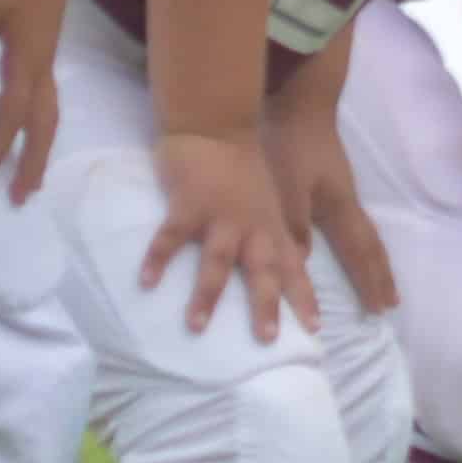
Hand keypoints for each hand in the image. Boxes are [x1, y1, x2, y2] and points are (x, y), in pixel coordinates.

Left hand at [0, 0, 65, 199]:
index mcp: (26, 63)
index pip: (11, 117)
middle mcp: (41, 69)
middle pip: (42, 128)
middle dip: (32, 164)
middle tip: (21, 199)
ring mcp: (46, 61)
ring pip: (49, 116)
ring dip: (40, 148)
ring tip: (32, 176)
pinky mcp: (44, 52)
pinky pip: (46, 101)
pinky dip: (39, 124)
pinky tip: (26, 127)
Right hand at [146, 126, 307, 344]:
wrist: (217, 122)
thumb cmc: (242, 164)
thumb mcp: (271, 199)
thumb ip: (279, 231)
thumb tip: (298, 260)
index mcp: (269, 226)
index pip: (293, 266)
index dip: (304, 297)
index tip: (315, 329)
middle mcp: (249, 227)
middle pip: (262, 271)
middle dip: (265, 305)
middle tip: (267, 340)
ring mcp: (219, 217)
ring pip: (217, 262)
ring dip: (207, 295)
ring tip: (196, 327)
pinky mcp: (187, 206)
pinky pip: (171, 237)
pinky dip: (158, 259)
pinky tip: (146, 282)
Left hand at [264, 93, 393, 313]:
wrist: (300, 102)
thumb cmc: (292, 144)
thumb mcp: (286, 186)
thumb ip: (293, 223)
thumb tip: (303, 263)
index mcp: (340, 208)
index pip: (359, 253)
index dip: (368, 281)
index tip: (379, 309)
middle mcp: (349, 203)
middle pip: (371, 246)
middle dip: (380, 276)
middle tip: (392, 303)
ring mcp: (344, 191)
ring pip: (366, 234)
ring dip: (375, 260)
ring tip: (382, 280)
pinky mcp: (334, 182)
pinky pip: (356, 223)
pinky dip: (361, 242)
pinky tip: (353, 242)